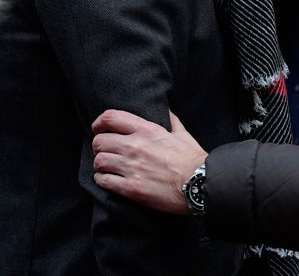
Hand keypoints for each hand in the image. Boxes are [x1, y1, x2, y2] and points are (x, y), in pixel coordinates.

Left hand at [91, 109, 205, 214]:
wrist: (200, 184)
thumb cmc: (192, 159)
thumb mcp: (183, 134)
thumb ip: (171, 120)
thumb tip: (165, 110)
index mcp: (147, 130)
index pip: (111, 118)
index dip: (99, 122)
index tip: (98, 128)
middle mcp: (136, 147)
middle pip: (100, 141)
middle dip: (99, 146)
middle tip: (105, 151)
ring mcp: (132, 168)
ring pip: (99, 161)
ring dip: (100, 164)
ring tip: (107, 167)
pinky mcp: (130, 188)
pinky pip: (103, 181)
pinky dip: (102, 180)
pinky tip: (108, 180)